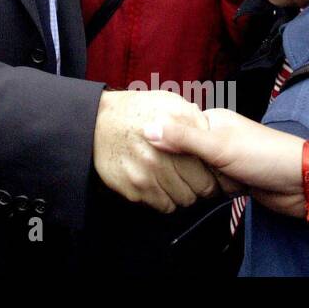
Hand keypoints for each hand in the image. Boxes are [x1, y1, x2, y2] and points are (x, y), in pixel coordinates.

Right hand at [93, 89, 217, 212]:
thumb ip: (193, 118)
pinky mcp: (134, 189)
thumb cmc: (137, 111)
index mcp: (176, 133)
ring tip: (173, 178)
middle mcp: (162, 156)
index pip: (210, 169)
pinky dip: (164, 198)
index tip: (207, 169)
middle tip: (191, 176)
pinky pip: (163, 205)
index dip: (211, 171)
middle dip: (199, 184)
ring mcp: (147, 174)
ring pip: (183, 200)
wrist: (97, 121)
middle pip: (200, 189)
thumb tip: (211, 133)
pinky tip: (158, 183)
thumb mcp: (169, 102)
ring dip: (181, 192)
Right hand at [144, 107, 308, 218]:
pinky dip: (212, 191)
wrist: (303, 184)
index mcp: (212, 120)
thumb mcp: (219, 145)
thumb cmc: (263, 156)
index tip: (154, 155)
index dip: (166, 143)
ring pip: (197, 172)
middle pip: (185, 153)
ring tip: (212, 183)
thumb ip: (183, 138)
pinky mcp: (232, 179)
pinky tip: (213, 194)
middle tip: (194, 173)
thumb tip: (146, 128)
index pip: (176, 128)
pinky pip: (211, 185)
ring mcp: (225, 159)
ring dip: (202, 182)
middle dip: (187, 167)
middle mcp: (216, 137)